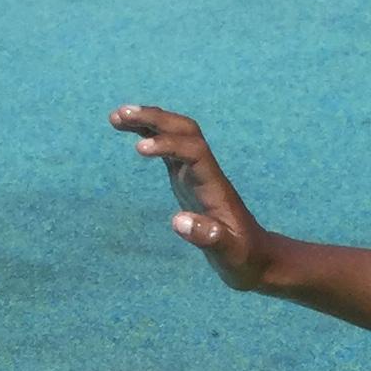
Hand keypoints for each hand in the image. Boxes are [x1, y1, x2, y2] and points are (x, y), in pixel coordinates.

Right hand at [110, 103, 270, 288]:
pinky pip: (169, 148)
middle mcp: (205, 171)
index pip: (194, 152)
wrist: (254, 255)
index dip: (168, 145)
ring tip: (116, 117)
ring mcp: (196, 172)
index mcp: (213, 185)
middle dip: (155, 119)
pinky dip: (150, 135)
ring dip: (149, 121)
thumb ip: (208, 237)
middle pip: (185, 131)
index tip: (140, 149)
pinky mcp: (187, 178)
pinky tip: (130, 130)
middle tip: (120, 115)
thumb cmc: (242, 256)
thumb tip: (178, 221)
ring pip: (176, 134)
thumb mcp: (229, 253)